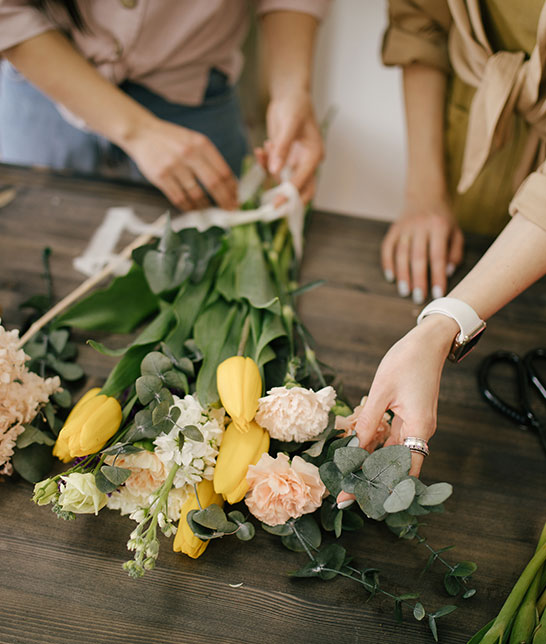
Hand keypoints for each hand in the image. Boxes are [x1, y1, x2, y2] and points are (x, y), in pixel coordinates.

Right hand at [122, 117, 237, 211]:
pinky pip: (179, 199)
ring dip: (207, 208)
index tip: (237, 199)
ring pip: (196, 195)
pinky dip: (189, 208)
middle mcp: (189, 154)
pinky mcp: (160, 177)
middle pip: (214, 184)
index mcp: (201, 144)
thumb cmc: (172, 140)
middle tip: (230, 211)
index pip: (223, 171)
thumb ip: (209, 159)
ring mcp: (174, 166)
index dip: (232, 189)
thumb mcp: (194, 141)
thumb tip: (228, 184)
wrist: (141, 132)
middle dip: (225, 201)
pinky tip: (194, 211)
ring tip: (213, 214)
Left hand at [255, 91, 322, 203]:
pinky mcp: (283, 159)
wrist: (289, 95)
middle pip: (300, 190)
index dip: (290, 194)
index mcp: (314, 155)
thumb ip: (282, 148)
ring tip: (266, 149)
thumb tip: (275, 171)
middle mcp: (306, 162)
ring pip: (281, 180)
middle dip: (285, 198)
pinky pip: (272, 169)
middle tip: (269, 206)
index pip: (303, 182)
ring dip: (270, 171)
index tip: (277, 204)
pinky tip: (261, 149)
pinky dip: (264, 163)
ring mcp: (294, 162)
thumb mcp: (289, 124)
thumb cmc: (295, 105)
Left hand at [336, 315, 456, 507]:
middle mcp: (420, 431)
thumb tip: (355, 447)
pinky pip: (392, 438)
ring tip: (347, 479)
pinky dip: (376, 447)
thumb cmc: (408, 361)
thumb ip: (369, 420)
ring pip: (393, 453)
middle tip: (344, 495)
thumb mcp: (382, 390)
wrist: (429, 341)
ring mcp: (416, 424)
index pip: (403, 471)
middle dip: (372, 481)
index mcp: (419, 427)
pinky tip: (357, 453)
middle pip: (396, 466)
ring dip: (372, 465)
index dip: (382, 489)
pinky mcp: (410, 417)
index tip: (359, 500)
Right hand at [381, 196, 463, 303]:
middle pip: (418, 257)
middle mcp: (420, 226)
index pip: (438, 256)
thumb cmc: (443, 219)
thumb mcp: (456, 232)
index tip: (438, 293)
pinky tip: (391, 277)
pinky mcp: (393, 228)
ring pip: (401, 254)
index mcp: (439, 226)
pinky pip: (388, 248)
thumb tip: (447, 273)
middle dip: (418, 279)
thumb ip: (455, 253)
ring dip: (403, 274)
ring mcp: (405, 226)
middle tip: (418, 298)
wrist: (425, 194)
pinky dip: (388, 263)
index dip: (437, 276)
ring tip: (405, 292)